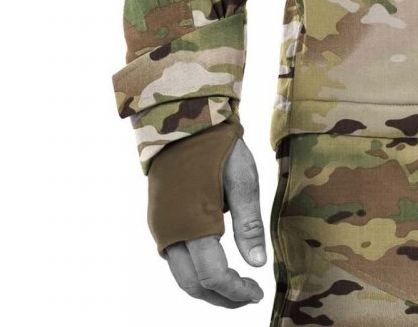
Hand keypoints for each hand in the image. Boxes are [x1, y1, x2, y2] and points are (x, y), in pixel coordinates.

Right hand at [162, 135, 266, 304]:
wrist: (185, 121)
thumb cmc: (218, 148)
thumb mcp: (243, 180)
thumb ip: (248, 225)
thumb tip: (257, 265)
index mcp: (191, 223)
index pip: (213, 275)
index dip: (235, 291)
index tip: (256, 293)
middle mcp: (170, 232)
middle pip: (192, 284)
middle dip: (221, 296)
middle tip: (248, 296)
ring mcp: (161, 227)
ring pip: (181, 275)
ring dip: (207, 287)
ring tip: (236, 285)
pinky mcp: (160, 221)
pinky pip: (175, 258)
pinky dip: (195, 270)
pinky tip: (217, 264)